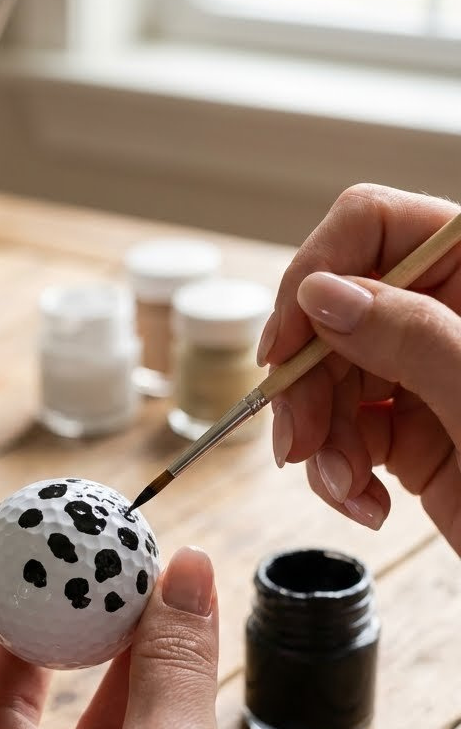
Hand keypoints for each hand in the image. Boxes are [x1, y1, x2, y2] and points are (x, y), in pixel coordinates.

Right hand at [257, 184, 460, 554]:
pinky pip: (345, 434)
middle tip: (299, 441)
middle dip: (308, 382)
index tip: (285, 345)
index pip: (375, 226)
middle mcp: (447, 315)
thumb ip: (412, 335)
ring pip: (330, 378)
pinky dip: (339, 472)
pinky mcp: (413, 434)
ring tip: (344, 486)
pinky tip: (365, 502)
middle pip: (336, 312)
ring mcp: (427, 374)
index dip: (317, 274)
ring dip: (321, 439)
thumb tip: (322, 292)